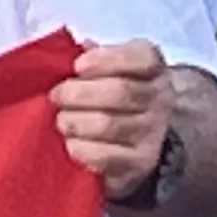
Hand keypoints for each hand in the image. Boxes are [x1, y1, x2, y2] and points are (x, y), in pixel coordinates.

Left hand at [51, 38, 173, 198]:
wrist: (144, 140)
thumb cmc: (116, 95)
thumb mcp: (110, 68)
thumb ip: (93, 57)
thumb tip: (73, 51)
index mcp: (153, 67)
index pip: (140, 58)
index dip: (104, 60)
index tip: (77, 66)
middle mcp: (159, 98)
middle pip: (119, 92)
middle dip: (78, 93)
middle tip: (57, 96)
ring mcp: (152, 133)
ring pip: (108, 125)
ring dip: (75, 121)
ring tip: (61, 121)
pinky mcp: (139, 164)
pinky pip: (104, 156)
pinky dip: (80, 148)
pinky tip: (70, 143)